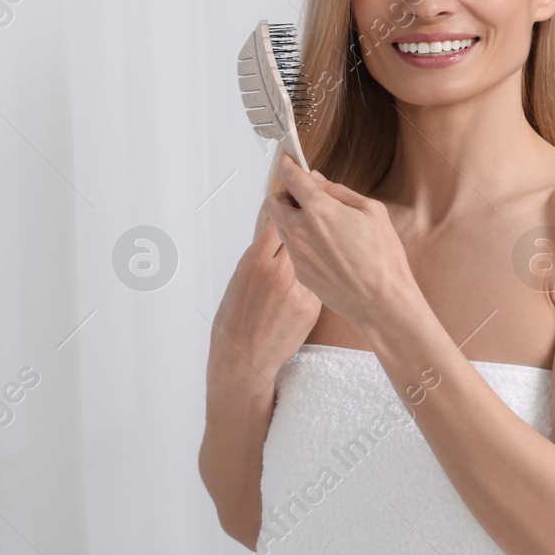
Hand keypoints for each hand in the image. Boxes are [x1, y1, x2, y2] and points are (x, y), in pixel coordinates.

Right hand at [208, 204, 321, 384]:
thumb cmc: (234, 317)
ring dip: (317, 247)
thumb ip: (260, 252)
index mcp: (255, 261)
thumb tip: (278, 227)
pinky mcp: (312, 306)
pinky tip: (319, 275)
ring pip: (314, 256)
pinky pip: (318, 280)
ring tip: (317, 244)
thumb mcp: (239, 276)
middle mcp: (278, 272)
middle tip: (309, 213)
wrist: (244, 355)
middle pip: (300, 233)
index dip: (286, 206)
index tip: (290, 198)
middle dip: (305, 222)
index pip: (277, 219)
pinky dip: (319, 274)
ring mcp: (298, 290)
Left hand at [263, 153, 413, 329]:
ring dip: (290, 219)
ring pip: (279, 227)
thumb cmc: (383, 259)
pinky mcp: (298, 273)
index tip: (288, 160)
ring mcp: (296, 254)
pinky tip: (326, 250)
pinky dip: (300, 242)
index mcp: (319, 211)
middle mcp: (299, 232)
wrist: (382, 304)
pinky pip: (291, 249)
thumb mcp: (372, 211)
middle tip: (304, 198)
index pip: (291, 178)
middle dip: (285, 195)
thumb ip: (339, 191)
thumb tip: (317, 180)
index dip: (288, 165)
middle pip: (272, 203)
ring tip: (320, 226)